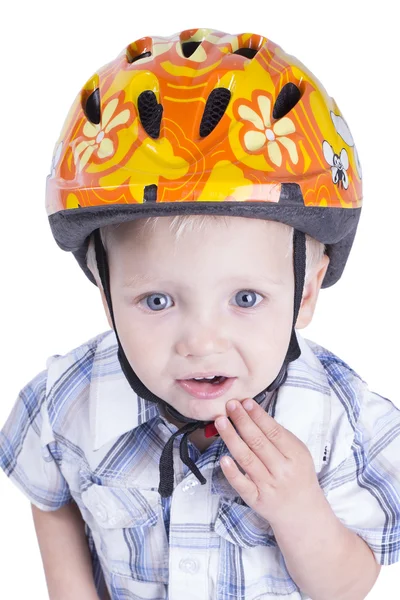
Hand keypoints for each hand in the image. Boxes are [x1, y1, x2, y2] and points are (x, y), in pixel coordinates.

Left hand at [214, 398, 322, 525]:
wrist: (304, 514)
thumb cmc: (298, 476)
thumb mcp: (299, 453)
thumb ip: (280, 436)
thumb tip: (254, 413)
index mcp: (295, 455)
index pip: (274, 431)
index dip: (258, 416)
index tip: (245, 402)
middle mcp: (282, 470)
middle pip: (258, 442)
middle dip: (242, 421)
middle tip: (230, 405)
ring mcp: (268, 486)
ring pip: (247, 459)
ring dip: (232, 438)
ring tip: (221, 421)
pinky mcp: (256, 500)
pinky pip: (242, 485)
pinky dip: (232, 472)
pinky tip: (223, 459)